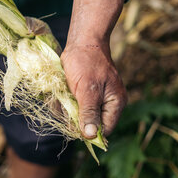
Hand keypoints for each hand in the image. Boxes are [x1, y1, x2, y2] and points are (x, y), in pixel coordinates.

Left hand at [64, 0, 127, 137]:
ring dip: (69, 110)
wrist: (82, 41)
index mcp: (115, 104)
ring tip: (63, 96)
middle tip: (64, 107)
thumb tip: (91, 136)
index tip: (72, 124)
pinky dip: (68, 102)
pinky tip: (62, 94)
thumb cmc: (86, 63)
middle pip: (93, 123)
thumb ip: (89, 113)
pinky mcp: (87, 92)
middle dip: (76, 118)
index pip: (105, 129)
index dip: (89, 131)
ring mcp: (98, 97)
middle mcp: (109, 103)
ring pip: (82, 114)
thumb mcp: (87, 90)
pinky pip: (77, 104)